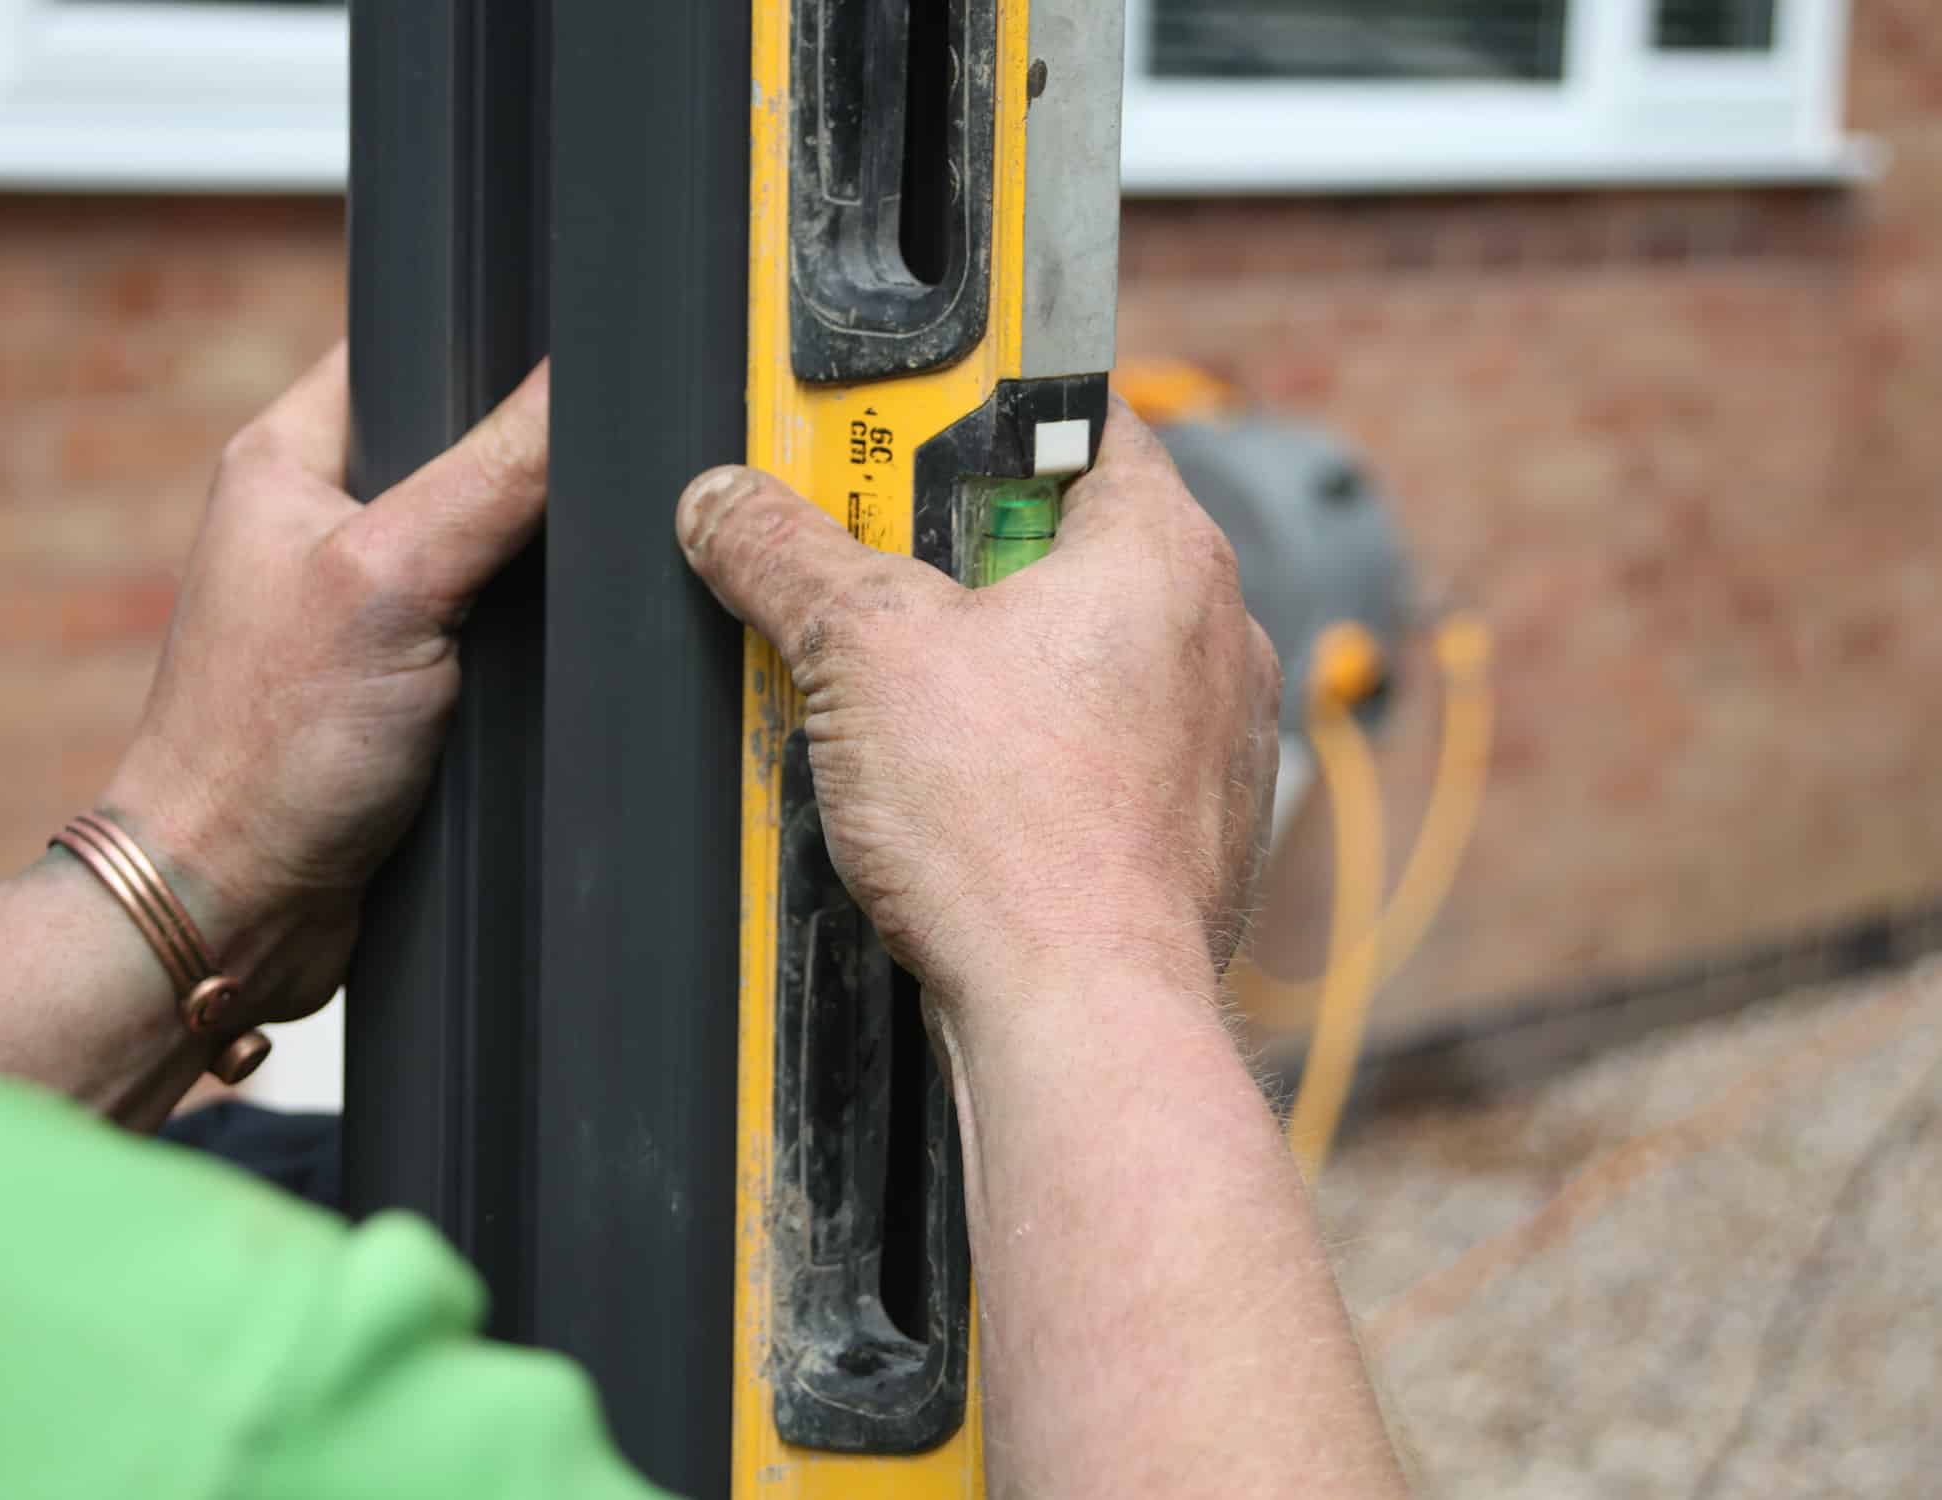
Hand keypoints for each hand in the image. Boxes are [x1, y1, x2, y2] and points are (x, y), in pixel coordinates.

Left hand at [104, 347, 550, 1024]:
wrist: (236, 908)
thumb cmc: (269, 744)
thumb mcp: (395, 578)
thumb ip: (496, 475)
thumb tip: (588, 383)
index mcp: (291, 455)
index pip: (414, 349)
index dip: (499, 347)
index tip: (586, 356)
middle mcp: (327, 521)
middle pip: (473, 449)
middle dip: (542, 469)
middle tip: (606, 477)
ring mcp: (370, 607)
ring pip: (498, 547)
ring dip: (547, 569)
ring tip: (601, 565)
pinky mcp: (409, 685)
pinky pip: (501, 633)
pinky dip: (539, 645)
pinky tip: (576, 652)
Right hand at [674, 401, 1280, 1012]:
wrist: (1083, 1017)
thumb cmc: (1017, 834)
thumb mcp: (862, 653)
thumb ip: (786, 557)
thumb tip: (725, 505)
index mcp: (1165, 550)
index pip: (1084, 421)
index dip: (983, 424)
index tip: (906, 449)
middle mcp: (1216, 633)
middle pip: (1070, 544)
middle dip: (962, 563)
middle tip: (874, 588)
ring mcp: (1216, 738)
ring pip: (1084, 657)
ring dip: (993, 668)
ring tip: (902, 707)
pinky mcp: (1192, 828)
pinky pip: (1100, 752)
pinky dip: (1031, 756)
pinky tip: (958, 796)